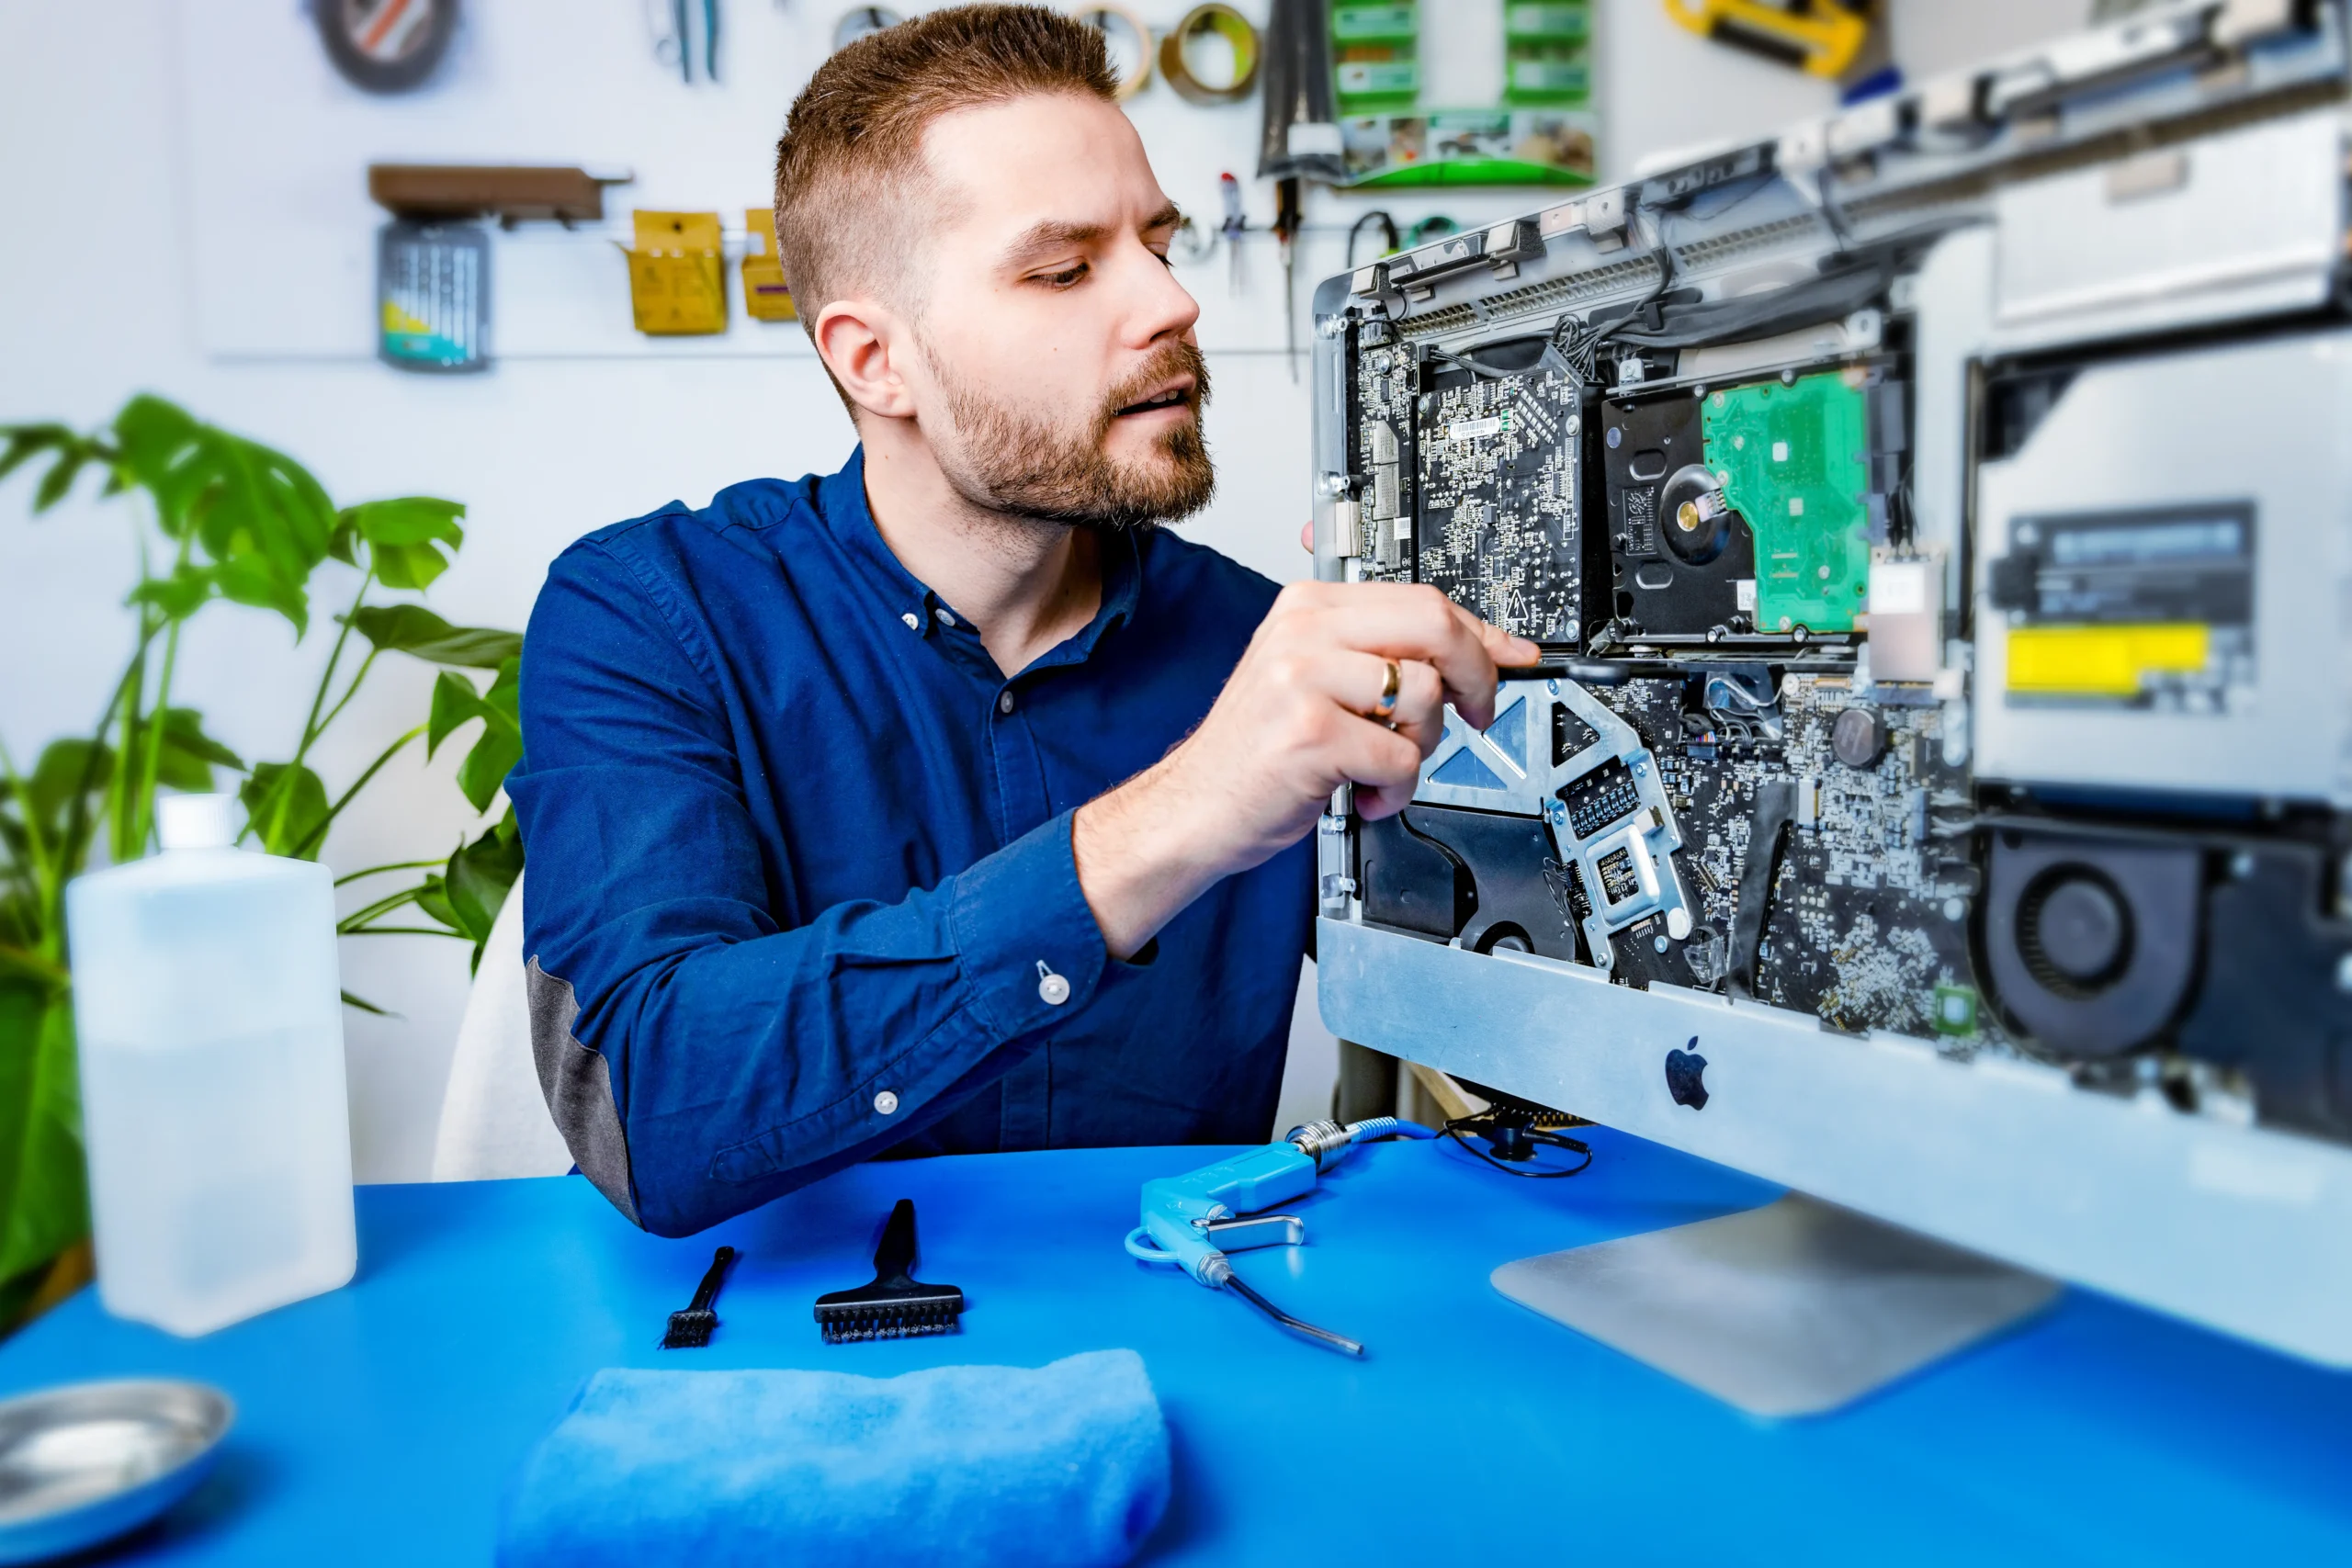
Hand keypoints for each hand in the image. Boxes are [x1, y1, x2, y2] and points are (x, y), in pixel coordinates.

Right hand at [1073, 581, 1536, 956]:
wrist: (1194, 807)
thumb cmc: (1255, 751)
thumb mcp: (1310, 679)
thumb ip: (1379, 657)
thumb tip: (1476, 653)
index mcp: (1306, 606)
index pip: (1419, 599)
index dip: (1481, 633)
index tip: (1514, 656)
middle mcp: (1303, 631)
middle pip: (1434, 625)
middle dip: (1475, 674)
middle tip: (1474, 713)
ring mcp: (1303, 679)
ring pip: (1425, 695)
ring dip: (1422, 746)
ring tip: (1382, 763)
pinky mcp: (1311, 734)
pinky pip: (1402, 757)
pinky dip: (1395, 789)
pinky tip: (1362, 792)